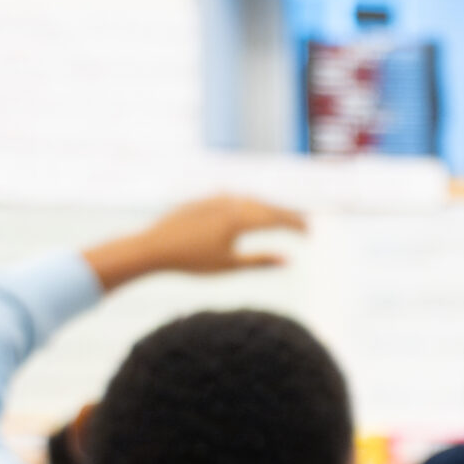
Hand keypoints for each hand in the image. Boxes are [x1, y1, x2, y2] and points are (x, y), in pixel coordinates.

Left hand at [81, 196, 305, 290]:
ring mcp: (215, 200)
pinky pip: (233, 198)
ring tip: (280, 218)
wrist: (152, 247)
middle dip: (287, 215)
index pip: (276, 219)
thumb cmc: (191, 261)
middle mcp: (230, 204)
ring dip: (268, 208)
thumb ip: (261, 261)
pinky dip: (248, 204)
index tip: (311, 234)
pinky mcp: (202, 201)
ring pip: (249, 200)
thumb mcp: (229, 265)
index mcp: (239, 220)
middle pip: (266, 206)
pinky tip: (248, 208)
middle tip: (304, 225)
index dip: (296, 226)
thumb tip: (289, 260)